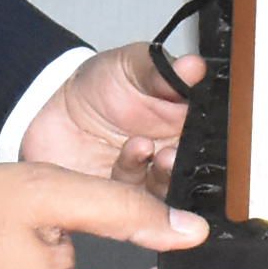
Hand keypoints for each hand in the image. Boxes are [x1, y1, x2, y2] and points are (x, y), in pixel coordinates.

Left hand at [18, 39, 204, 191]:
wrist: (55, 108)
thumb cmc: (102, 84)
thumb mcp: (131, 66)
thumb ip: (160, 71)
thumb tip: (193, 65)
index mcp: (185, 124)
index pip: (210, 136)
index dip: (212, 136)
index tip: (204, 128)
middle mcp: (173, 155)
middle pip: (195, 170)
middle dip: (187, 163)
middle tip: (172, 151)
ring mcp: (150, 180)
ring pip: (168, 188)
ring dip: (162, 173)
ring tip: (146, 148)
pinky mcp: (125, 203)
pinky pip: (135, 203)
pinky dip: (135, 181)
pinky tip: (130, 154)